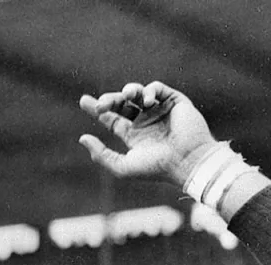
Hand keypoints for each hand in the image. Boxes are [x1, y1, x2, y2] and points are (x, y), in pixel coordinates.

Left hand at [78, 81, 220, 187]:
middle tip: (101, 104)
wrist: (188, 161)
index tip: (84, 101)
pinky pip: (157, 89)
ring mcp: (160, 111)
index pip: (113, 119)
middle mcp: (147, 123)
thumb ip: (101, 155)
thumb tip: (82, 138)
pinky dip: (149, 91)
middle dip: (110, 100)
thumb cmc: (157, 168)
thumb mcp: (122, 167)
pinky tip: (146, 102)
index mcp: (136, 137)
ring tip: (125, 96)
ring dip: (128, 91)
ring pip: (138, 93)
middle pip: (122, 104)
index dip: (99, 110)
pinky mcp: (174, 102)